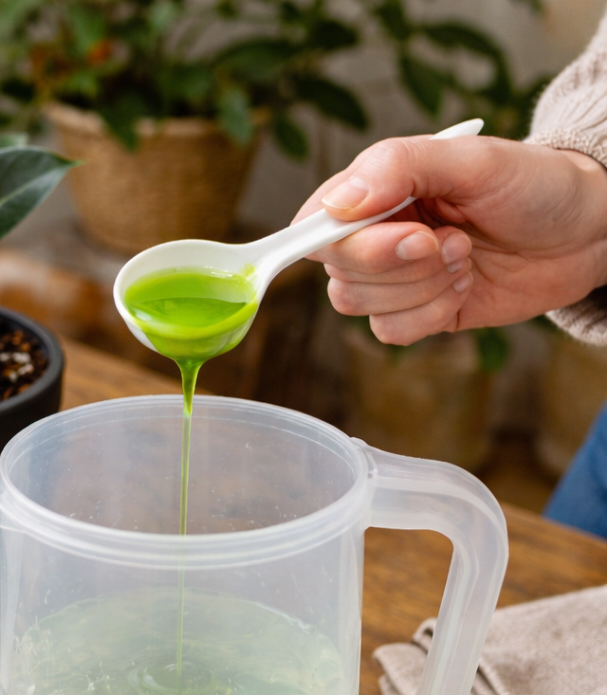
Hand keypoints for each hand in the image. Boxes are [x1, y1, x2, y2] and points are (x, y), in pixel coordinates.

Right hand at [295, 134, 606, 343]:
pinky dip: (431, 314)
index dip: (349, 243)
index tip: (410, 235)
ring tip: (464, 257)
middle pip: (340, 274)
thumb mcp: (470, 160)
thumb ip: (398, 167)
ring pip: (363, 307)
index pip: (316, 226)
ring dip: (423, 288)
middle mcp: (373, 237)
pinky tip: (463, 286)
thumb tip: (337, 203)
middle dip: (403, 265)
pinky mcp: (414, 314)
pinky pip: (391, 332)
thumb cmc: (532, 184)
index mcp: (373, 192)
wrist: (584, 232)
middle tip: (453, 240)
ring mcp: (391, 280)